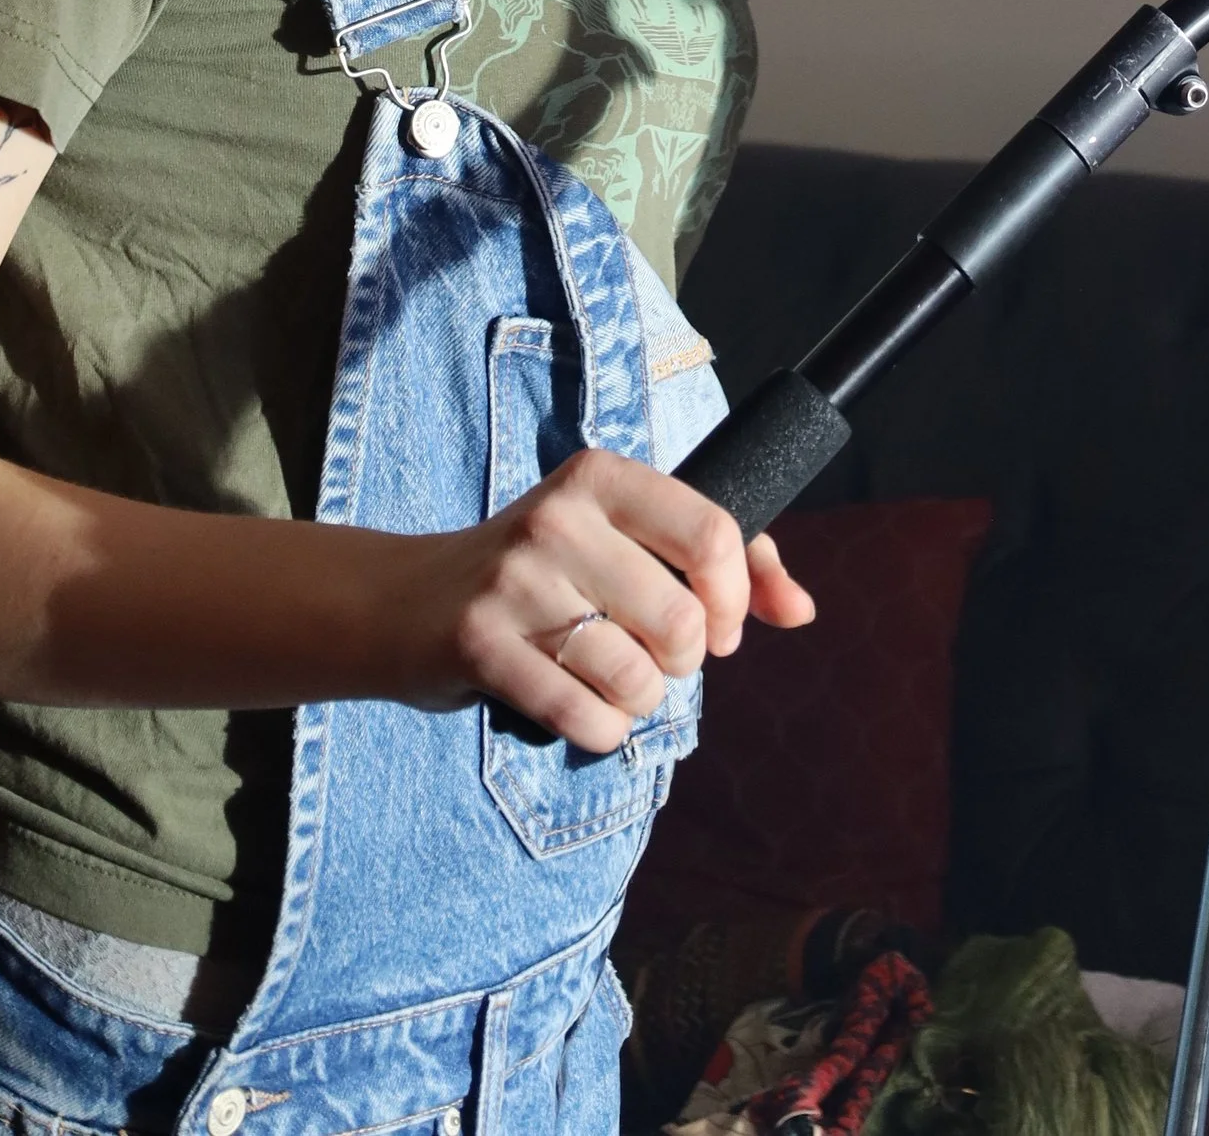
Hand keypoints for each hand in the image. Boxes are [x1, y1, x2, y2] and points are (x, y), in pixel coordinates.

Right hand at [385, 450, 815, 751]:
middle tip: (654, 658)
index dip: (736, 599)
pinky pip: (585, 718)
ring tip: (608, 681)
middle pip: (681, 621)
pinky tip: (579, 708)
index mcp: (603, 476)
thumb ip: (723, 559)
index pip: (714, 534)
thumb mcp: (622, 536)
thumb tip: (802, 609)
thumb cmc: (543, 570)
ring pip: (636, 678)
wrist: (406, 601)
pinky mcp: (482, 645)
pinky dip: (600, 732)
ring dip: (638, 702)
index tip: (723, 626)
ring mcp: (516, 581)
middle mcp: (559, 518)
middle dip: (684, 662)